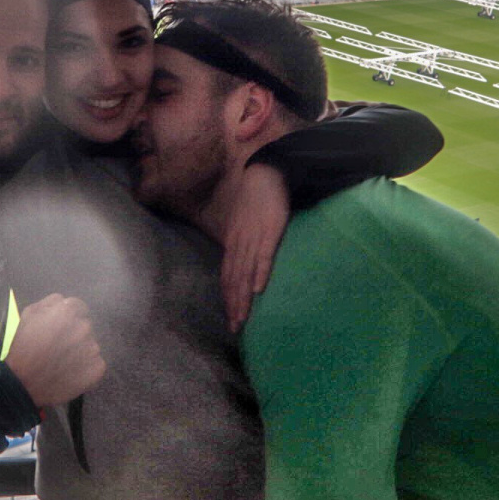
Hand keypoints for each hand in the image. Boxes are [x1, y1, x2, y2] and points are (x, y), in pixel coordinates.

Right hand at [5, 294, 105, 407]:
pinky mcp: (97, 368)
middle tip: (58, 348)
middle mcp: (84, 327)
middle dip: (74, 334)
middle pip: (84, 326)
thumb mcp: (28, 315)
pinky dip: (86, 369)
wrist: (23, 384)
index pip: (78, 307)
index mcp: (68, 312)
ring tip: (63, 363)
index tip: (60, 329)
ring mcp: (93, 348)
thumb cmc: (22, 348)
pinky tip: (71, 373)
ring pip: (90, 345)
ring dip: (80, 351)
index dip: (69, 318)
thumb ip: (49, 303)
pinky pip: (96, 364)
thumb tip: (63, 302)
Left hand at [220, 163, 288, 332]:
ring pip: (245, 272)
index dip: (229, 298)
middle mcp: (239, 242)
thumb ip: (245, 243)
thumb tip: (248, 265)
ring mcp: (254, 237)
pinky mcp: (270, 230)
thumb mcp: (245, 224)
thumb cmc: (256, 200)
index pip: (228, 275)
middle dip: (234, 305)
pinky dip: (260, 272)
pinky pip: (264, 254)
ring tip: (244, 317)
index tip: (232, 319)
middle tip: (236, 327)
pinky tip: (260, 288)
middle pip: (234, 279)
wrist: (265, 172)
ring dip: (243, 296)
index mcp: (233, 241)